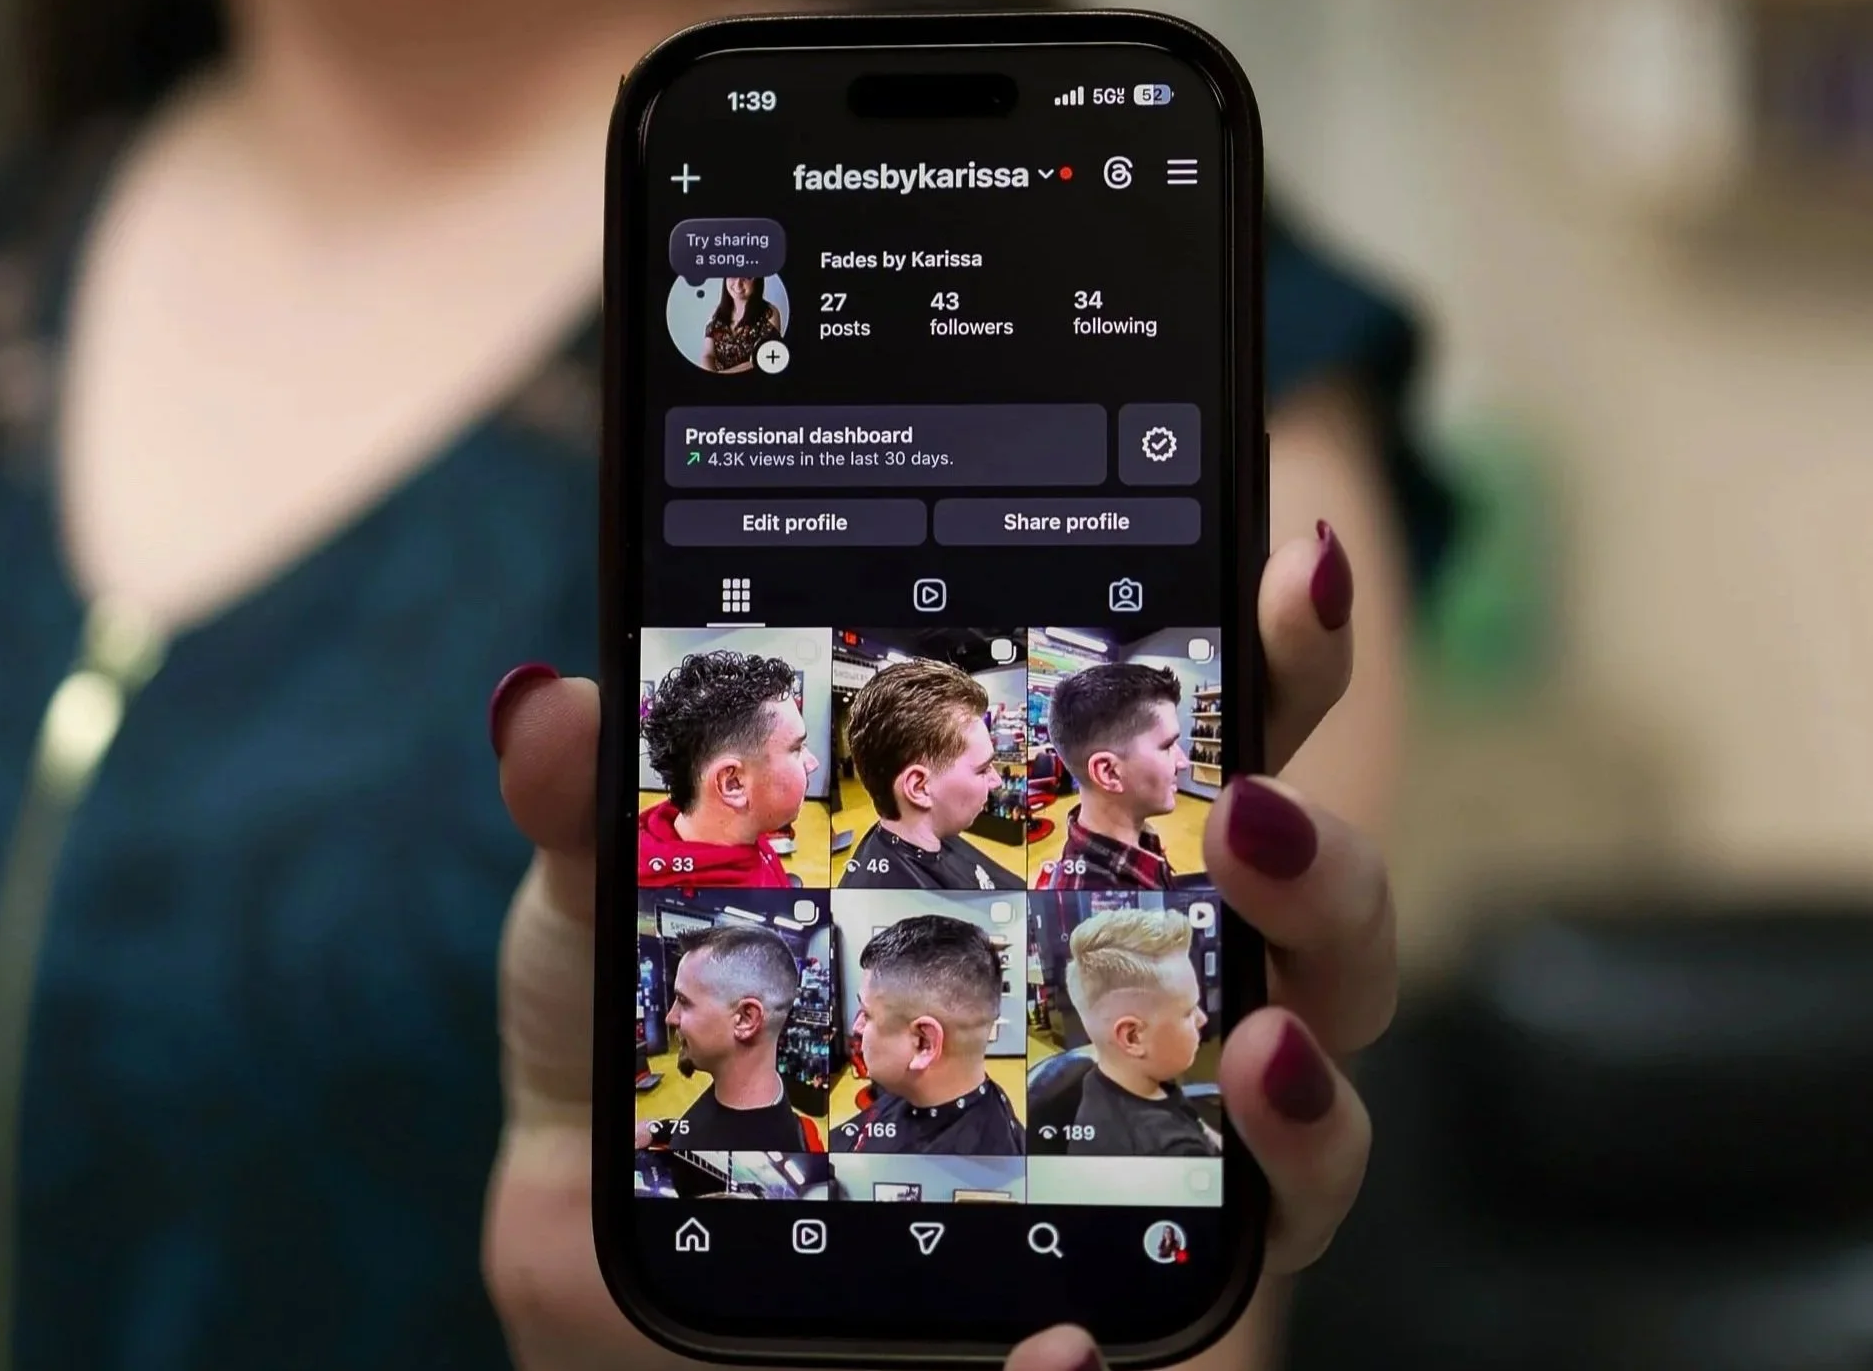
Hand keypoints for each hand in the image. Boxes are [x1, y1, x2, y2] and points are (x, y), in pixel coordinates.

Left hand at [483, 523, 1390, 1369]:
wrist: (613, 1255)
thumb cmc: (646, 1054)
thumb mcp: (609, 912)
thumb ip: (601, 805)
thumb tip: (548, 699)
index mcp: (1042, 847)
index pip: (1194, 735)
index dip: (1272, 651)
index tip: (1289, 577)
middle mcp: (1129, 977)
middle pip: (1307, 908)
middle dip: (1325, 853)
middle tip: (1255, 813)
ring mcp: (1141, 1133)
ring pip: (1308, 1100)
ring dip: (1314, 1073)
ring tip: (1255, 1040)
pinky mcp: (1108, 1278)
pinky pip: (1203, 1291)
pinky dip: (1174, 1303)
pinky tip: (1068, 1328)